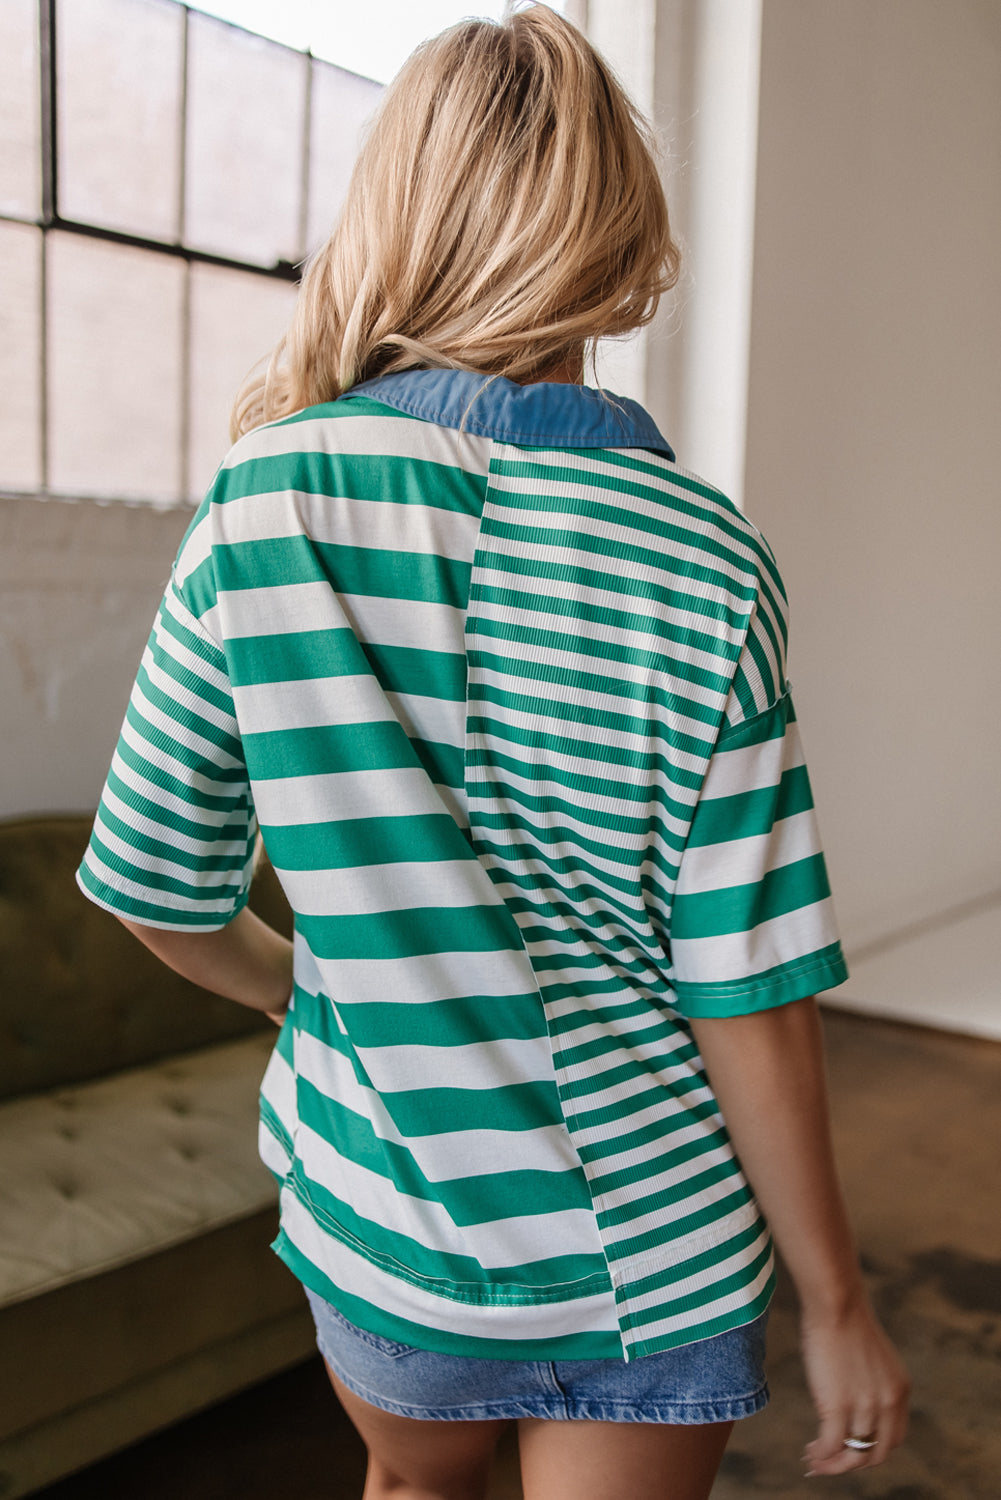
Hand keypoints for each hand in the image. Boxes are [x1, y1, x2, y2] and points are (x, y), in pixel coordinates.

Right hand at [800, 1289, 909, 1475]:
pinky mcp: (838, 1406)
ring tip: (814, 1462)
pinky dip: (821, 1455)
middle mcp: (888, 1403)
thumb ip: (872, 1383)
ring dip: (833, 1465)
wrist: (835, 1302)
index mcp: (899, 1391)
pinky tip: (810, 1452)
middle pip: (876, 1454)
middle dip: (852, 1464)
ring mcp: (864, 1407)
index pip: (893, 1439)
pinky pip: (831, 1445)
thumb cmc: (844, 1319)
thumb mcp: (873, 1358)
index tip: (850, 1449)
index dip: (872, 1451)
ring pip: (853, 1456)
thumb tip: (852, 1398)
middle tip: (831, 1462)